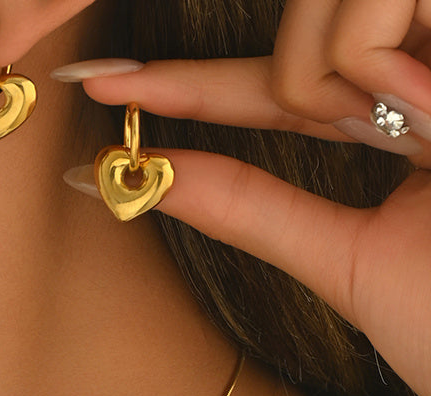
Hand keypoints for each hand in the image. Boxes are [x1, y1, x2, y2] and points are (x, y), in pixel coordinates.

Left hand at [54, 0, 430, 395]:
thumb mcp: (344, 261)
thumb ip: (254, 210)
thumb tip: (145, 179)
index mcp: (400, 124)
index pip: (280, 95)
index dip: (189, 87)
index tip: (95, 83)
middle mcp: (427, 83)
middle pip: (302, 53)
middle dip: (202, 77)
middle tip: (94, 80)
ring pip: (343, 37)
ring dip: (309, 86)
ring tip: (362, 141)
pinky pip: (380, 53)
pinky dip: (368, 76)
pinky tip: (406, 120)